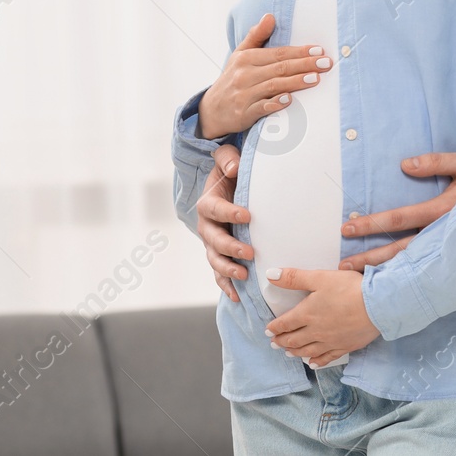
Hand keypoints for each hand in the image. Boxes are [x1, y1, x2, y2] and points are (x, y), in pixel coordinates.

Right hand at [196, 13, 331, 140]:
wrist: (211, 110)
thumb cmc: (233, 79)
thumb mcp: (240, 55)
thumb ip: (257, 36)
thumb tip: (270, 16)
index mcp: (246, 58)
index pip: (278, 53)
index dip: (300, 51)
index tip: (319, 50)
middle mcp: (244, 75)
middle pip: (279, 68)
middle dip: (305, 64)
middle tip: (326, 63)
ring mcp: (244, 95)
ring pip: (273, 86)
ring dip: (295, 82)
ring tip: (315, 78)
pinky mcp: (243, 113)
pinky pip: (261, 108)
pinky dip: (275, 103)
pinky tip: (289, 99)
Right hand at [196, 143, 252, 301]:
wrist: (229, 186)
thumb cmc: (231, 172)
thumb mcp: (227, 160)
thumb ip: (227, 159)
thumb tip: (232, 167)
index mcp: (208, 203)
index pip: (215, 209)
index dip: (229, 213)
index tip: (248, 215)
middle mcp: (207, 226)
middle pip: (213, 239)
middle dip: (229, 247)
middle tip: (249, 252)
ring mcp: (212, 243)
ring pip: (214, 259)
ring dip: (228, 269)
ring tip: (244, 275)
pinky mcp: (220, 255)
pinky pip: (219, 274)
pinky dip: (226, 286)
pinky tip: (237, 296)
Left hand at [265, 268, 379, 366]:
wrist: (377, 305)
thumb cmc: (348, 289)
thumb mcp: (320, 277)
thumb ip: (294, 277)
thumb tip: (270, 275)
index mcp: (307, 314)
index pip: (285, 323)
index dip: (275, 327)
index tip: (268, 330)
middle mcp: (316, 331)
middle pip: (294, 339)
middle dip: (282, 341)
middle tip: (274, 343)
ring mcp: (330, 341)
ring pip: (308, 350)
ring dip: (295, 352)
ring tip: (288, 353)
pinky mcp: (345, 346)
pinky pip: (327, 357)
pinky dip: (318, 361)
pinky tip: (313, 363)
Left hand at [337, 152, 455, 270]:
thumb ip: (437, 162)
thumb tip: (406, 165)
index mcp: (443, 211)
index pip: (400, 218)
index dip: (373, 223)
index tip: (349, 227)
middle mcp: (442, 236)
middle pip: (399, 250)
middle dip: (369, 258)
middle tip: (342, 267)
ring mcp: (447, 251)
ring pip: (409, 265)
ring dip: (381, 272)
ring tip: (356, 279)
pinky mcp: (451, 259)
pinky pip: (422, 272)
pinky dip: (402, 278)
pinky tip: (385, 285)